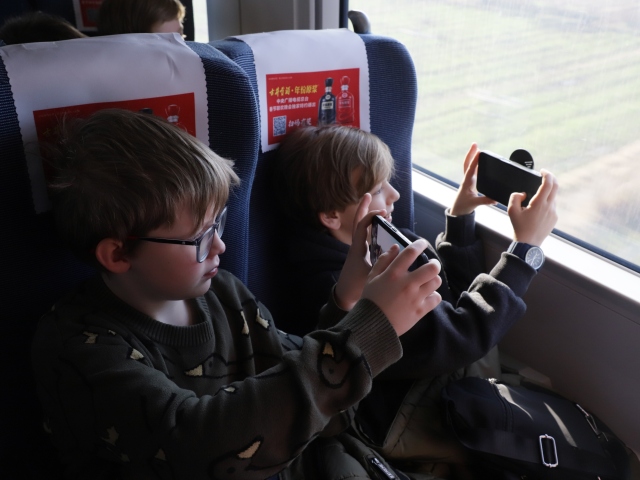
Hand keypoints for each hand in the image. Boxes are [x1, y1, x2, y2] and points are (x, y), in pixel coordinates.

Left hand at [334, 194, 384, 310]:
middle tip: (368, 195)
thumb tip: (398, 253)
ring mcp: (357, 250)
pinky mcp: (360, 256)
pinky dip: (372, 231)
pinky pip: (366, 238)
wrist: (345, 296)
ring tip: (381, 212)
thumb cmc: (356, 286)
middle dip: (363, 209)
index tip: (383, 212)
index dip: (371, 217)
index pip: (361, 226)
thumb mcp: (371, 275)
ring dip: (369, 219)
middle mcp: (356, 246)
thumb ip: (384, 264)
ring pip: (362, 230)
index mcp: (357, 248)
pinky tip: (383, 231)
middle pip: (358, 223)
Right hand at [362, 239, 441, 335]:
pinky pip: (436, 299)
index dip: (419, 244)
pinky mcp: (420, 311)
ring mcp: (416, 298)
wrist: (372, 325)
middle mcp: (407, 283)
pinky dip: (433, 296)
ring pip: (436, 282)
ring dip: (433, 280)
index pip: (411, 252)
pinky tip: (427, 296)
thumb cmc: (370, 299)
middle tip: (431, 265)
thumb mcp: (372, 277)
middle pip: (432, 268)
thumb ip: (383, 261)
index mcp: (393, 273)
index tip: (422, 243)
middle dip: (434, 264)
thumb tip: (396, 247)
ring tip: (427, 281)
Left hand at [450, 143, 496, 215]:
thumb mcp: (475, 203)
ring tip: (477, 148)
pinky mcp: (470, 183)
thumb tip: (495, 199)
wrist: (458, 211)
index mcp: (467, 183)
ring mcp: (468, 180)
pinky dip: (475, 164)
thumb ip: (485, 201)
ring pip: (469, 166)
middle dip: (471, 153)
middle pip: (467, 164)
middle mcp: (466, 180)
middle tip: (474, 144)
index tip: (478, 152)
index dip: (475, 161)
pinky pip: (472, 170)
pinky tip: (479, 161)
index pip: (471, 169)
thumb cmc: (463, 206)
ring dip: (472, 157)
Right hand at [508, 169, 558, 245]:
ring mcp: (553, 213)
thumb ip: (515, 197)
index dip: (547, 174)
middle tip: (545, 175)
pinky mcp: (554, 219)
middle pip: (556, 187)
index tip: (542, 171)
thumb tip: (522, 193)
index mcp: (539, 203)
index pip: (548, 183)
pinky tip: (537, 210)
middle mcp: (549, 207)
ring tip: (535, 198)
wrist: (528, 244)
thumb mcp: (511, 211)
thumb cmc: (519, 228)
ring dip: (547, 193)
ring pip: (553, 197)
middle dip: (551, 178)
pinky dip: (546, 203)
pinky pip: (552, 206)